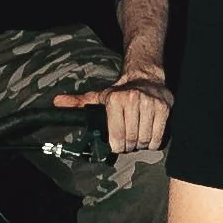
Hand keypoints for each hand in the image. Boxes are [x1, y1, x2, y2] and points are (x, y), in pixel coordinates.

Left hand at [53, 75, 172, 155]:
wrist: (145, 77)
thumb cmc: (120, 91)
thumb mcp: (99, 96)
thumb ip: (79, 102)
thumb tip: (56, 102)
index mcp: (115, 100)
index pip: (116, 139)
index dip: (117, 145)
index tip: (118, 143)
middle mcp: (133, 100)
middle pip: (131, 141)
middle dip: (129, 146)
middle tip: (128, 141)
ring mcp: (151, 104)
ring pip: (145, 140)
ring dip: (142, 144)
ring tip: (138, 136)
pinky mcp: (165, 108)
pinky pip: (159, 137)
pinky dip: (154, 141)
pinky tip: (149, 133)